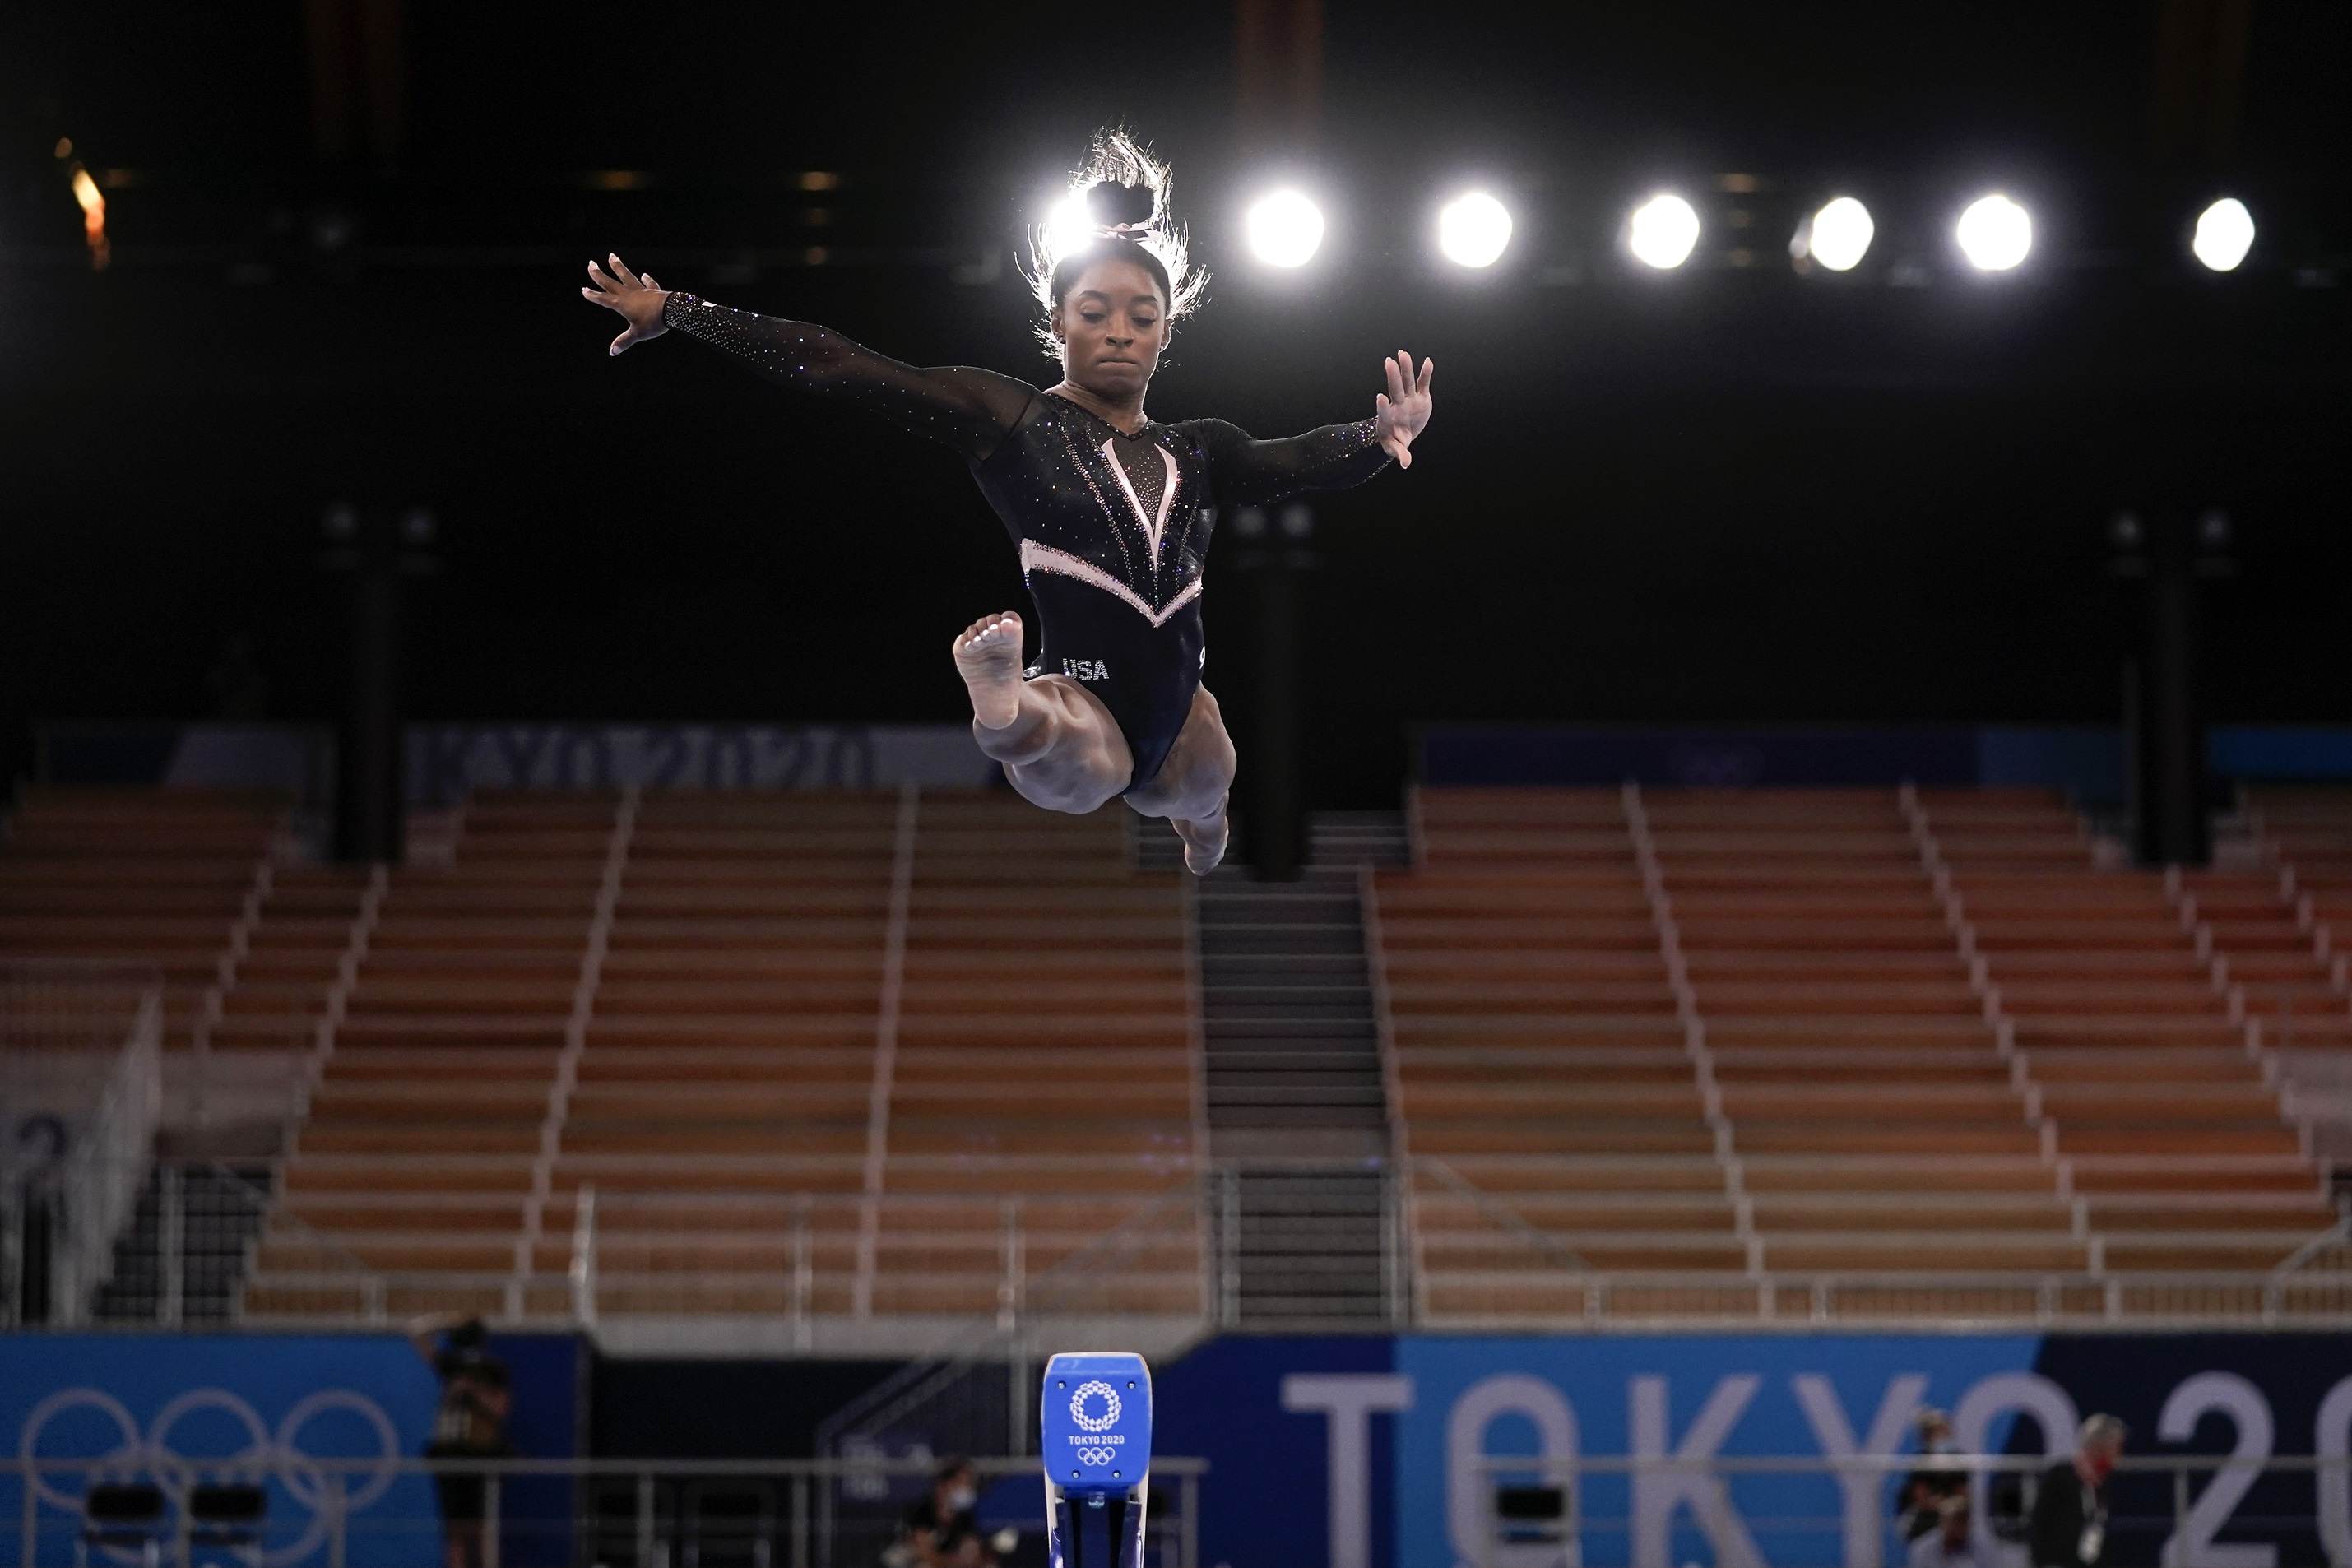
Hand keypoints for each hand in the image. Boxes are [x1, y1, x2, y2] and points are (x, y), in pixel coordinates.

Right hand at [581, 251, 668, 355]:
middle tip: (590, 264)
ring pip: (627, 276)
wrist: (673, 311)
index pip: (603, 299)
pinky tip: (644, 275)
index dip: (593, 295)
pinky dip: (646, 280)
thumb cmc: (654, 323)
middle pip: (611, 283)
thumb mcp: (637, 334)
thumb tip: (612, 352)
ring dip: (618, 266)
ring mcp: (642, 291)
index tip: (584, 289)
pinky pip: (649, 284)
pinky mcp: (654, 291)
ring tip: (612, 256)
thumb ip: (624, 341)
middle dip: (599, 274)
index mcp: (622, 304)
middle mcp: (630, 294)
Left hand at [1373, 349, 1432, 468]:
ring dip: (1405, 368)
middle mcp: (1398, 405)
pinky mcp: (1420, 397)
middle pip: (1395, 389)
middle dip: (1392, 376)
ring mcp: (1409, 399)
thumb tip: (1405, 465)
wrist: (1403, 433)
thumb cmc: (1395, 441)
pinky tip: (1428, 362)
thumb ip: (1400, 454)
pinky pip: (1423, 383)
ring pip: (1406, 381)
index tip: (1379, 397)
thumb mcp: (1396, 450)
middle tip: (1388, 362)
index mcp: (1389, 418)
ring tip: (1402, 353)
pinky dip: (1425, 373)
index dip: (1382, 405)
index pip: (1384, 410)